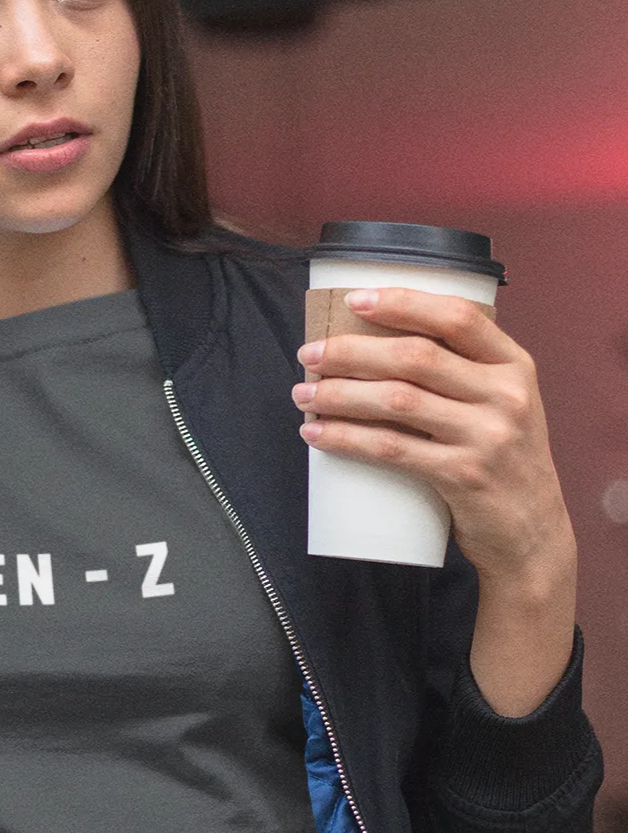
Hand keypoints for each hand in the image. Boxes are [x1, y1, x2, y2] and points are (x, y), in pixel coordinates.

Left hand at [293, 286, 575, 714]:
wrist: (531, 532)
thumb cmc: (500, 460)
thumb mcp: (501, 405)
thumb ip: (460, 373)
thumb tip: (377, 343)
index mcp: (514, 366)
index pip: (458, 317)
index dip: (403, 302)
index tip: (354, 300)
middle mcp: (507, 395)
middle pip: (415, 357)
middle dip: (351, 351)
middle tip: (308, 355)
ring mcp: (488, 435)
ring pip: (396, 400)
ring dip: (338, 394)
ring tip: (302, 394)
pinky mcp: (463, 475)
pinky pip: (390, 449)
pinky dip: (346, 438)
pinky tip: (316, 433)